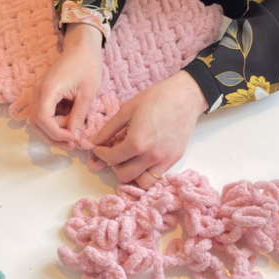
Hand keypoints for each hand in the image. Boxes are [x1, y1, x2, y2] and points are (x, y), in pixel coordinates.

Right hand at [28, 22, 102, 148]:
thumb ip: (78, 116)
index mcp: (48, 90)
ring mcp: (38, 92)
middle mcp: (37, 92)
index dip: (57, 134)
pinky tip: (69, 123)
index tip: (73, 139)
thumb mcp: (87, 94)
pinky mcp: (42, 94)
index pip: (43, 120)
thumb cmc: (87, 66)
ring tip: (71, 135)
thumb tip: (74, 137)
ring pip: (37, 121)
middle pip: (36, 124)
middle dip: (53, 137)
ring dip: (52, 132)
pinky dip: (53, 123)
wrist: (82, 48)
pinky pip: (42, 114)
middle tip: (72, 143)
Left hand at [91, 71, 207, 187]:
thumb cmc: (156, 98)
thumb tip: (92, 141)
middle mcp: (151, 156)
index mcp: (137, 143)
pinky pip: (157, 176)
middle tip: (115, 153)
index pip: (112, 159)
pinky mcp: (175, 159)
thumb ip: (108, 129)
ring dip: (132, 174)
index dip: (101, 154)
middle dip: (115, 166)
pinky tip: (143, 159)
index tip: (99, 147)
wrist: (185, 96)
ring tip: (130, 160)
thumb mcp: (126, 110)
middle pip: (124, 176)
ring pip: (143, 182)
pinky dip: (147, 172)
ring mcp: (165, 160)